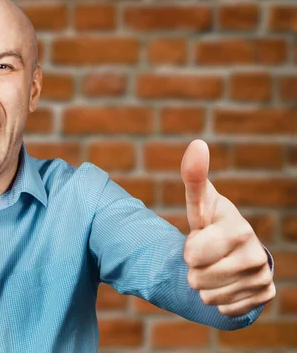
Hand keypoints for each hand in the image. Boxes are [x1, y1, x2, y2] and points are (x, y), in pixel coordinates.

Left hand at [182, 140, 274, 316]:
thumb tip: (197, 144)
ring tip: (214, 269)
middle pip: (199, 278)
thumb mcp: (201, 203)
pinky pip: (225, 310)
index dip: (189, 250)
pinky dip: (219, 301)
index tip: (198, 239)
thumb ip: (194, 177)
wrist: (234, 250)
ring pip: (210, 296)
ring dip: (204, 286)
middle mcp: (255, 253)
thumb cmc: (212, 223)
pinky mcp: (264, 297)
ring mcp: (262, 277)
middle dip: (194, 270)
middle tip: (205, 258)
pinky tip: (226, 284)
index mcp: (238, 229)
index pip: (193, 254)